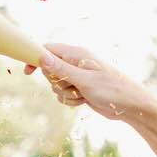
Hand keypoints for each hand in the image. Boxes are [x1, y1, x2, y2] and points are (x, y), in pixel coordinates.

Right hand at [25, 44, 150, 121]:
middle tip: (71, 85)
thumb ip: (61, 69)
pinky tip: (84, 101)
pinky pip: (64, 95)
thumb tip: (41, 56)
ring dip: (65, 94)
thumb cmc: (111, 89)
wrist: (129, 106)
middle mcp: (75, 63)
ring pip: (56, 85)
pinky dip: (71, 100)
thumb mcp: (83, 80)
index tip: (27, 72)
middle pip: (49, 70)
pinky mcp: (80, 89)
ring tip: (82, 94)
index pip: (48, 50)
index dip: (36, 59)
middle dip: (55, 82)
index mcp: (76, 54)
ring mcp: (77, 76)